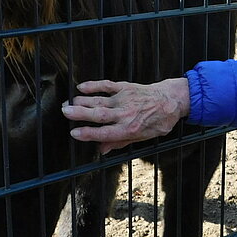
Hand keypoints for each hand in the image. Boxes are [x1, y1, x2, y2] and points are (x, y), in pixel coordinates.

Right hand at [61, 78, 190, 153]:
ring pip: (99, 100)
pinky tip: (81, 87)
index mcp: (129, 129)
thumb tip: (101, 150)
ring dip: (82, 101)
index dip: (88, 134)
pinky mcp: (125, 87)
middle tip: (64, 112)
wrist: (172, 100)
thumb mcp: (143, 137)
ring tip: (67, 103)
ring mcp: (124, 99)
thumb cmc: (158, 121)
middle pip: (98, 115)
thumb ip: (120, 142)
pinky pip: (107, 85)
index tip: (73, 133)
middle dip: (79, 114)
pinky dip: (93, 86)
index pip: (104, 133)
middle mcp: (124, 114)